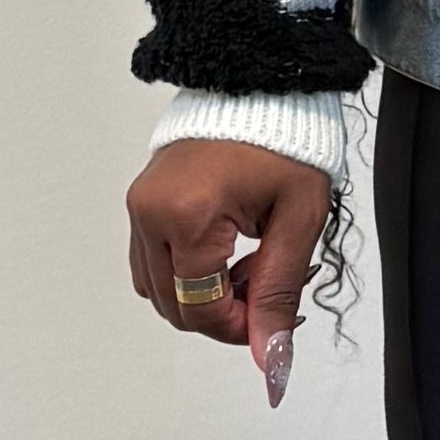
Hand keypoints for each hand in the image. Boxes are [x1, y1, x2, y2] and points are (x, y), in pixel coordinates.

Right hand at [127, 137, 331, 397]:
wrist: (262, 85)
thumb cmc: (286, 139)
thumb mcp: (299, 219)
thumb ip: (280, 291)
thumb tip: (269, 355)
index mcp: (188, 214)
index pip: (200, 308)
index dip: (239, 329)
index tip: (275, 323)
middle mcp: (151, 212)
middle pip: (174, 307)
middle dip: (224, 313)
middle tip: (270, 284)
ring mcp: (140, 206)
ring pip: (159, 291)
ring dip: (203, 296)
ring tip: (251, 264)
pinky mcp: (141, 203)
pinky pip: (152, 264)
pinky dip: (186, 275)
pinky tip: (226, 254)